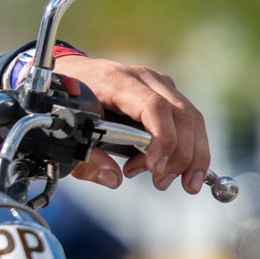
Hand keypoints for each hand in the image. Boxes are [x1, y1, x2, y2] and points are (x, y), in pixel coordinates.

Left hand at [53, 56, 211, 193]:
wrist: (69, 74)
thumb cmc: (69, 102)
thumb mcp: (68, 130)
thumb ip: (85, 158)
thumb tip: (113, 179)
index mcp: (116, 81)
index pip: (153, 106)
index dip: (161, 139)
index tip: (155, 167)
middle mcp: (143, 78)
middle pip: (180, 114)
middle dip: (179, 154)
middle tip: (162, 182)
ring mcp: (158, 84)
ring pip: (191, 118)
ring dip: (191, 155)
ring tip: (180, 183)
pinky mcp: (166, 93)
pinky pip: (188, 120)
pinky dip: (191, 148)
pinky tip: (184, 172)